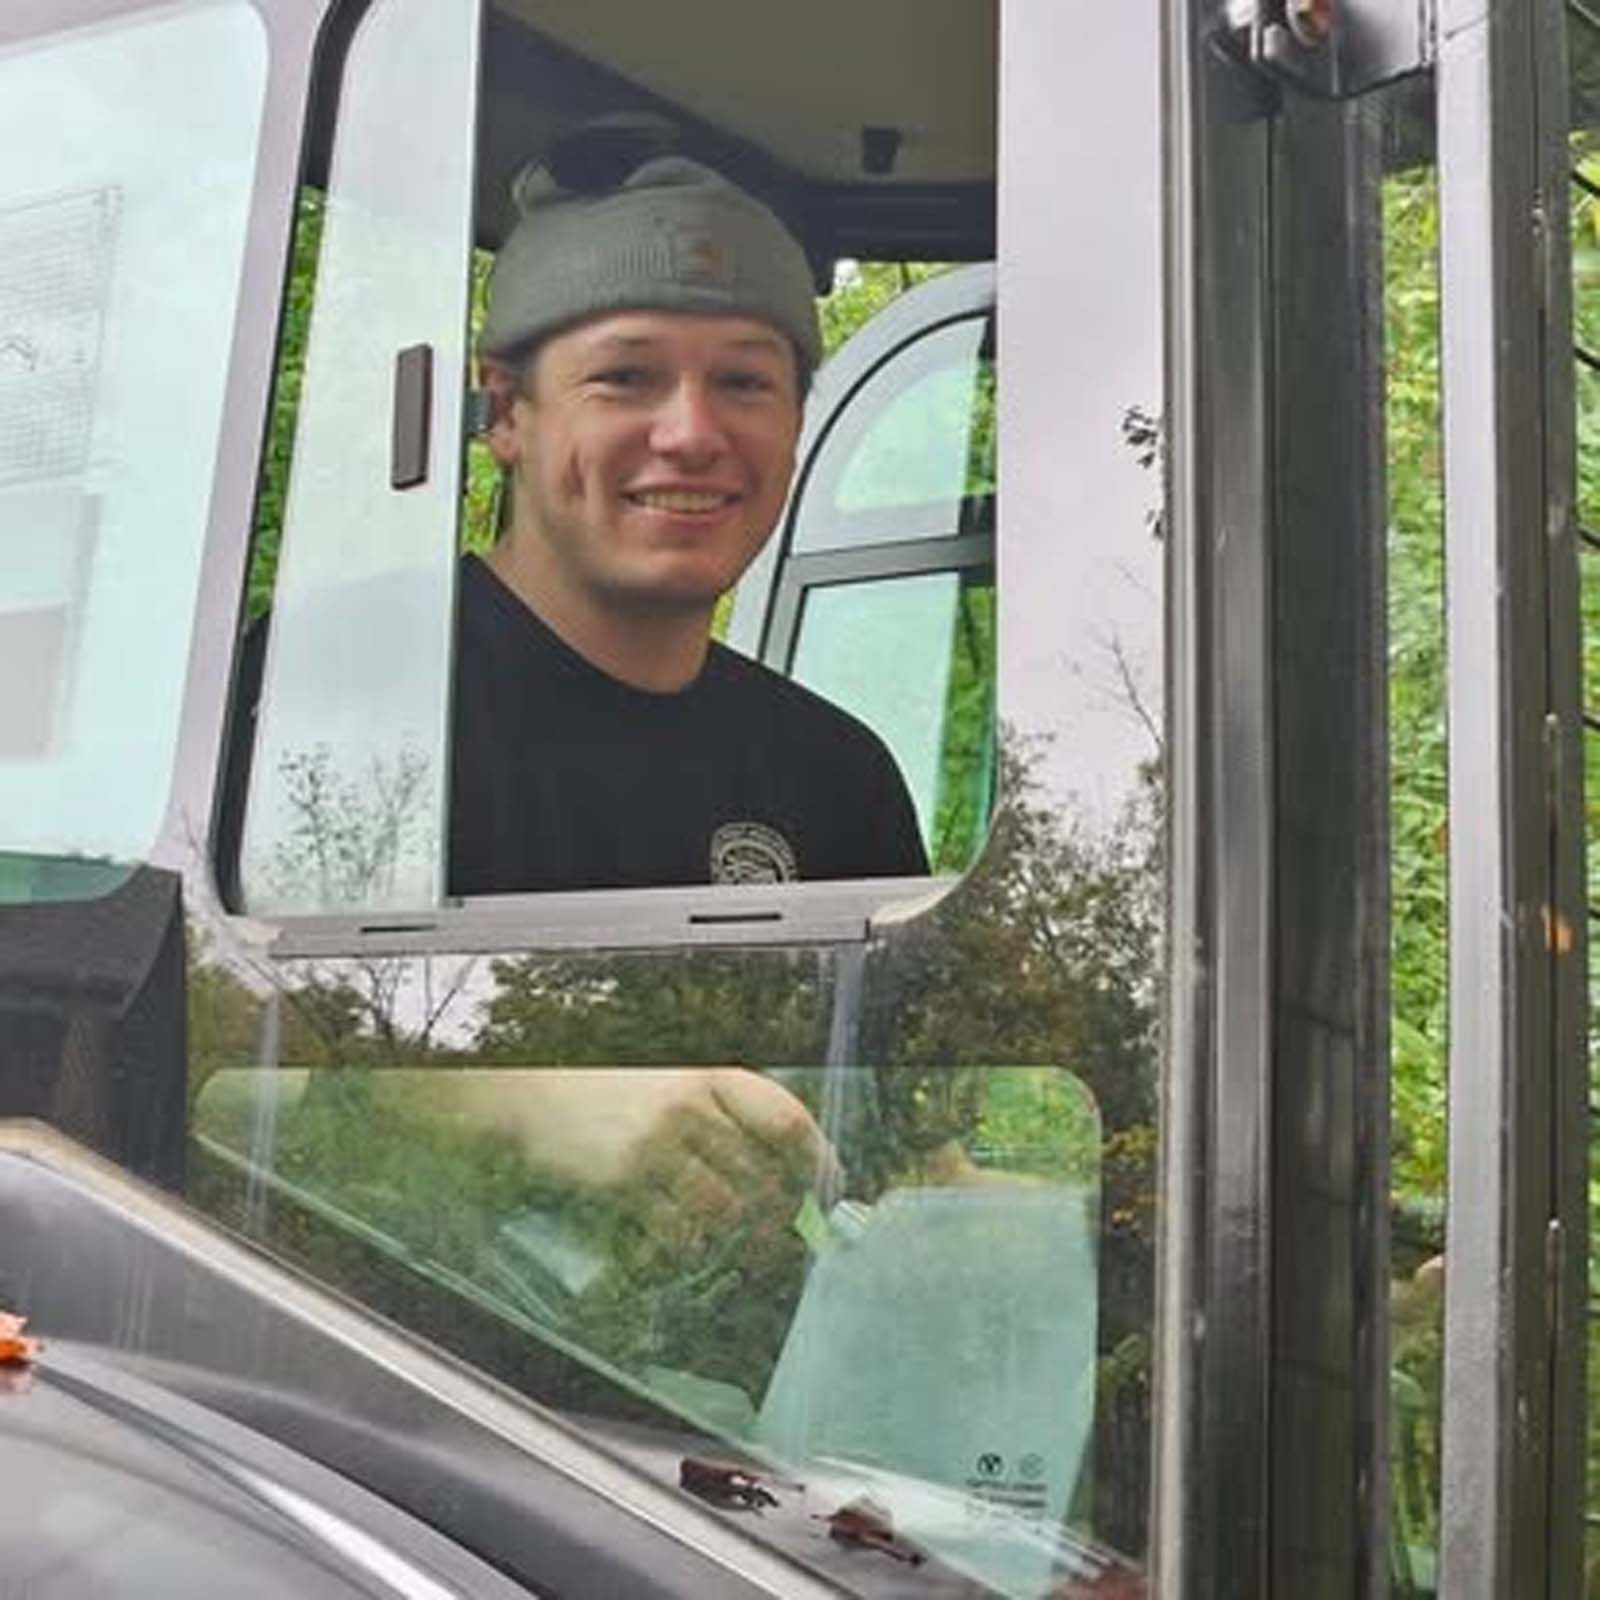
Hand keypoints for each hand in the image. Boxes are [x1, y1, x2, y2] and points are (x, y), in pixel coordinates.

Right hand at [434, 1066, 837, 1251]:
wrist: (533, 1091)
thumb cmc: (615, 1091)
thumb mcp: (678, 1084)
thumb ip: (727, 1119)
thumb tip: (788, 1169)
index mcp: (712, 1076)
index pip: (786, 1119)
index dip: (817, 1160)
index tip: (829, 1189)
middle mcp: (689, 1107)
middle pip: (763, 1174)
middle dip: (785, 1217)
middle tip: (793, 1242)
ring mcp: (655, 1145)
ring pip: (726, 1210)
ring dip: (744, 1240)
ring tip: (751, 1256)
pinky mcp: (622, 1182)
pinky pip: (677, 1231)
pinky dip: (693, 1248)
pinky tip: (694, 1247)